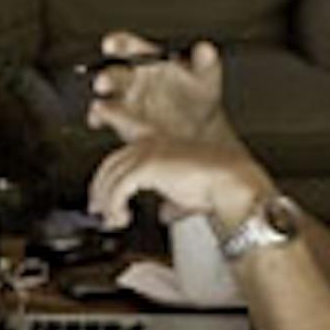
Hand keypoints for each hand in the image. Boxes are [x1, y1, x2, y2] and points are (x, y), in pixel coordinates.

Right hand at [84, 32, 232, 145]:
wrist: (198, 128)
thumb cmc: (198, 96)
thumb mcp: (206, 77)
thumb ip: (205, 61)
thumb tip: (205, 48)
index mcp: (147, 59)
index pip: (128, 46)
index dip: (118, 43)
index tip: (111, 44)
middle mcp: (131, 78)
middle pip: (113, 73)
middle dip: (106, 77)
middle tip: (104, 83)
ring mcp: (125, 101)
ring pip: (107, 98)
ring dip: (101, 102)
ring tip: (102, 108)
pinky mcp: (122, 122)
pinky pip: (106, 119)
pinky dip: (101, 119)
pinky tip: (101, 121)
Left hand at [87, 133, 274, 236]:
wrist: (232, 184)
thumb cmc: (218, 186)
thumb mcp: (187, 195)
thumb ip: (171, 202)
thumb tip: (163, 215)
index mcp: (163, 142)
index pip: (131, 127)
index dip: (113, 115)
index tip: (98, 109)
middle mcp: (152, 143)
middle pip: (111, 162)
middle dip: (100, 188)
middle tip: (97, 209)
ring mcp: (148, 152)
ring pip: (111, 177)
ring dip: (107, 203)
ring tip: (112, 220)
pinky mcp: (147, 166)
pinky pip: (118, 188)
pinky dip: (115, 206)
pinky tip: (121, 218)